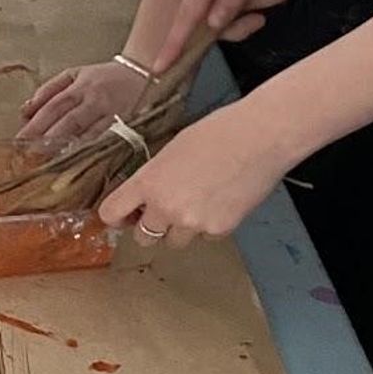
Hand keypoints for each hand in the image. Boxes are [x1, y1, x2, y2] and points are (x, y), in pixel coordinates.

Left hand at [21, 55, 158, 152]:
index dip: (37, 123)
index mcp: (81, 86)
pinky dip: (94, 151)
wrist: (143, 72)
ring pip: (89, 133)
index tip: (20, 140)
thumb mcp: (75, 74)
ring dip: (70, 148)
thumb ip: (49, 90)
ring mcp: (113, 113)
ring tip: (51, 163)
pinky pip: (108, 140)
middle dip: (48, 139)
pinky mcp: (128, 125)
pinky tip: (82, 162)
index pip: (54, 106)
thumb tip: (25, 110)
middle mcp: (96, 99)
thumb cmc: (104, 77)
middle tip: (30, 156)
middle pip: (69, 121)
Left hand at [97, 94, 290, 242]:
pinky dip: (210, 226)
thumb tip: (145, 197)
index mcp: (148, 182)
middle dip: (152, 226)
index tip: (125, 215)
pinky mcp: (219, 230)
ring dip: (181, 228)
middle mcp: (165, 207)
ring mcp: (193, 223)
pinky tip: (221, 200)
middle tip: (166, 210)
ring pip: (175, 241)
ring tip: (200, 200)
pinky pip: (205, 237)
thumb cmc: (219, 132)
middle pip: (143, 238)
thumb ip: (154, 177)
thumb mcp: (172, 150)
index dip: (117, 216)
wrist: (260, 137)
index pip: (112, 213)